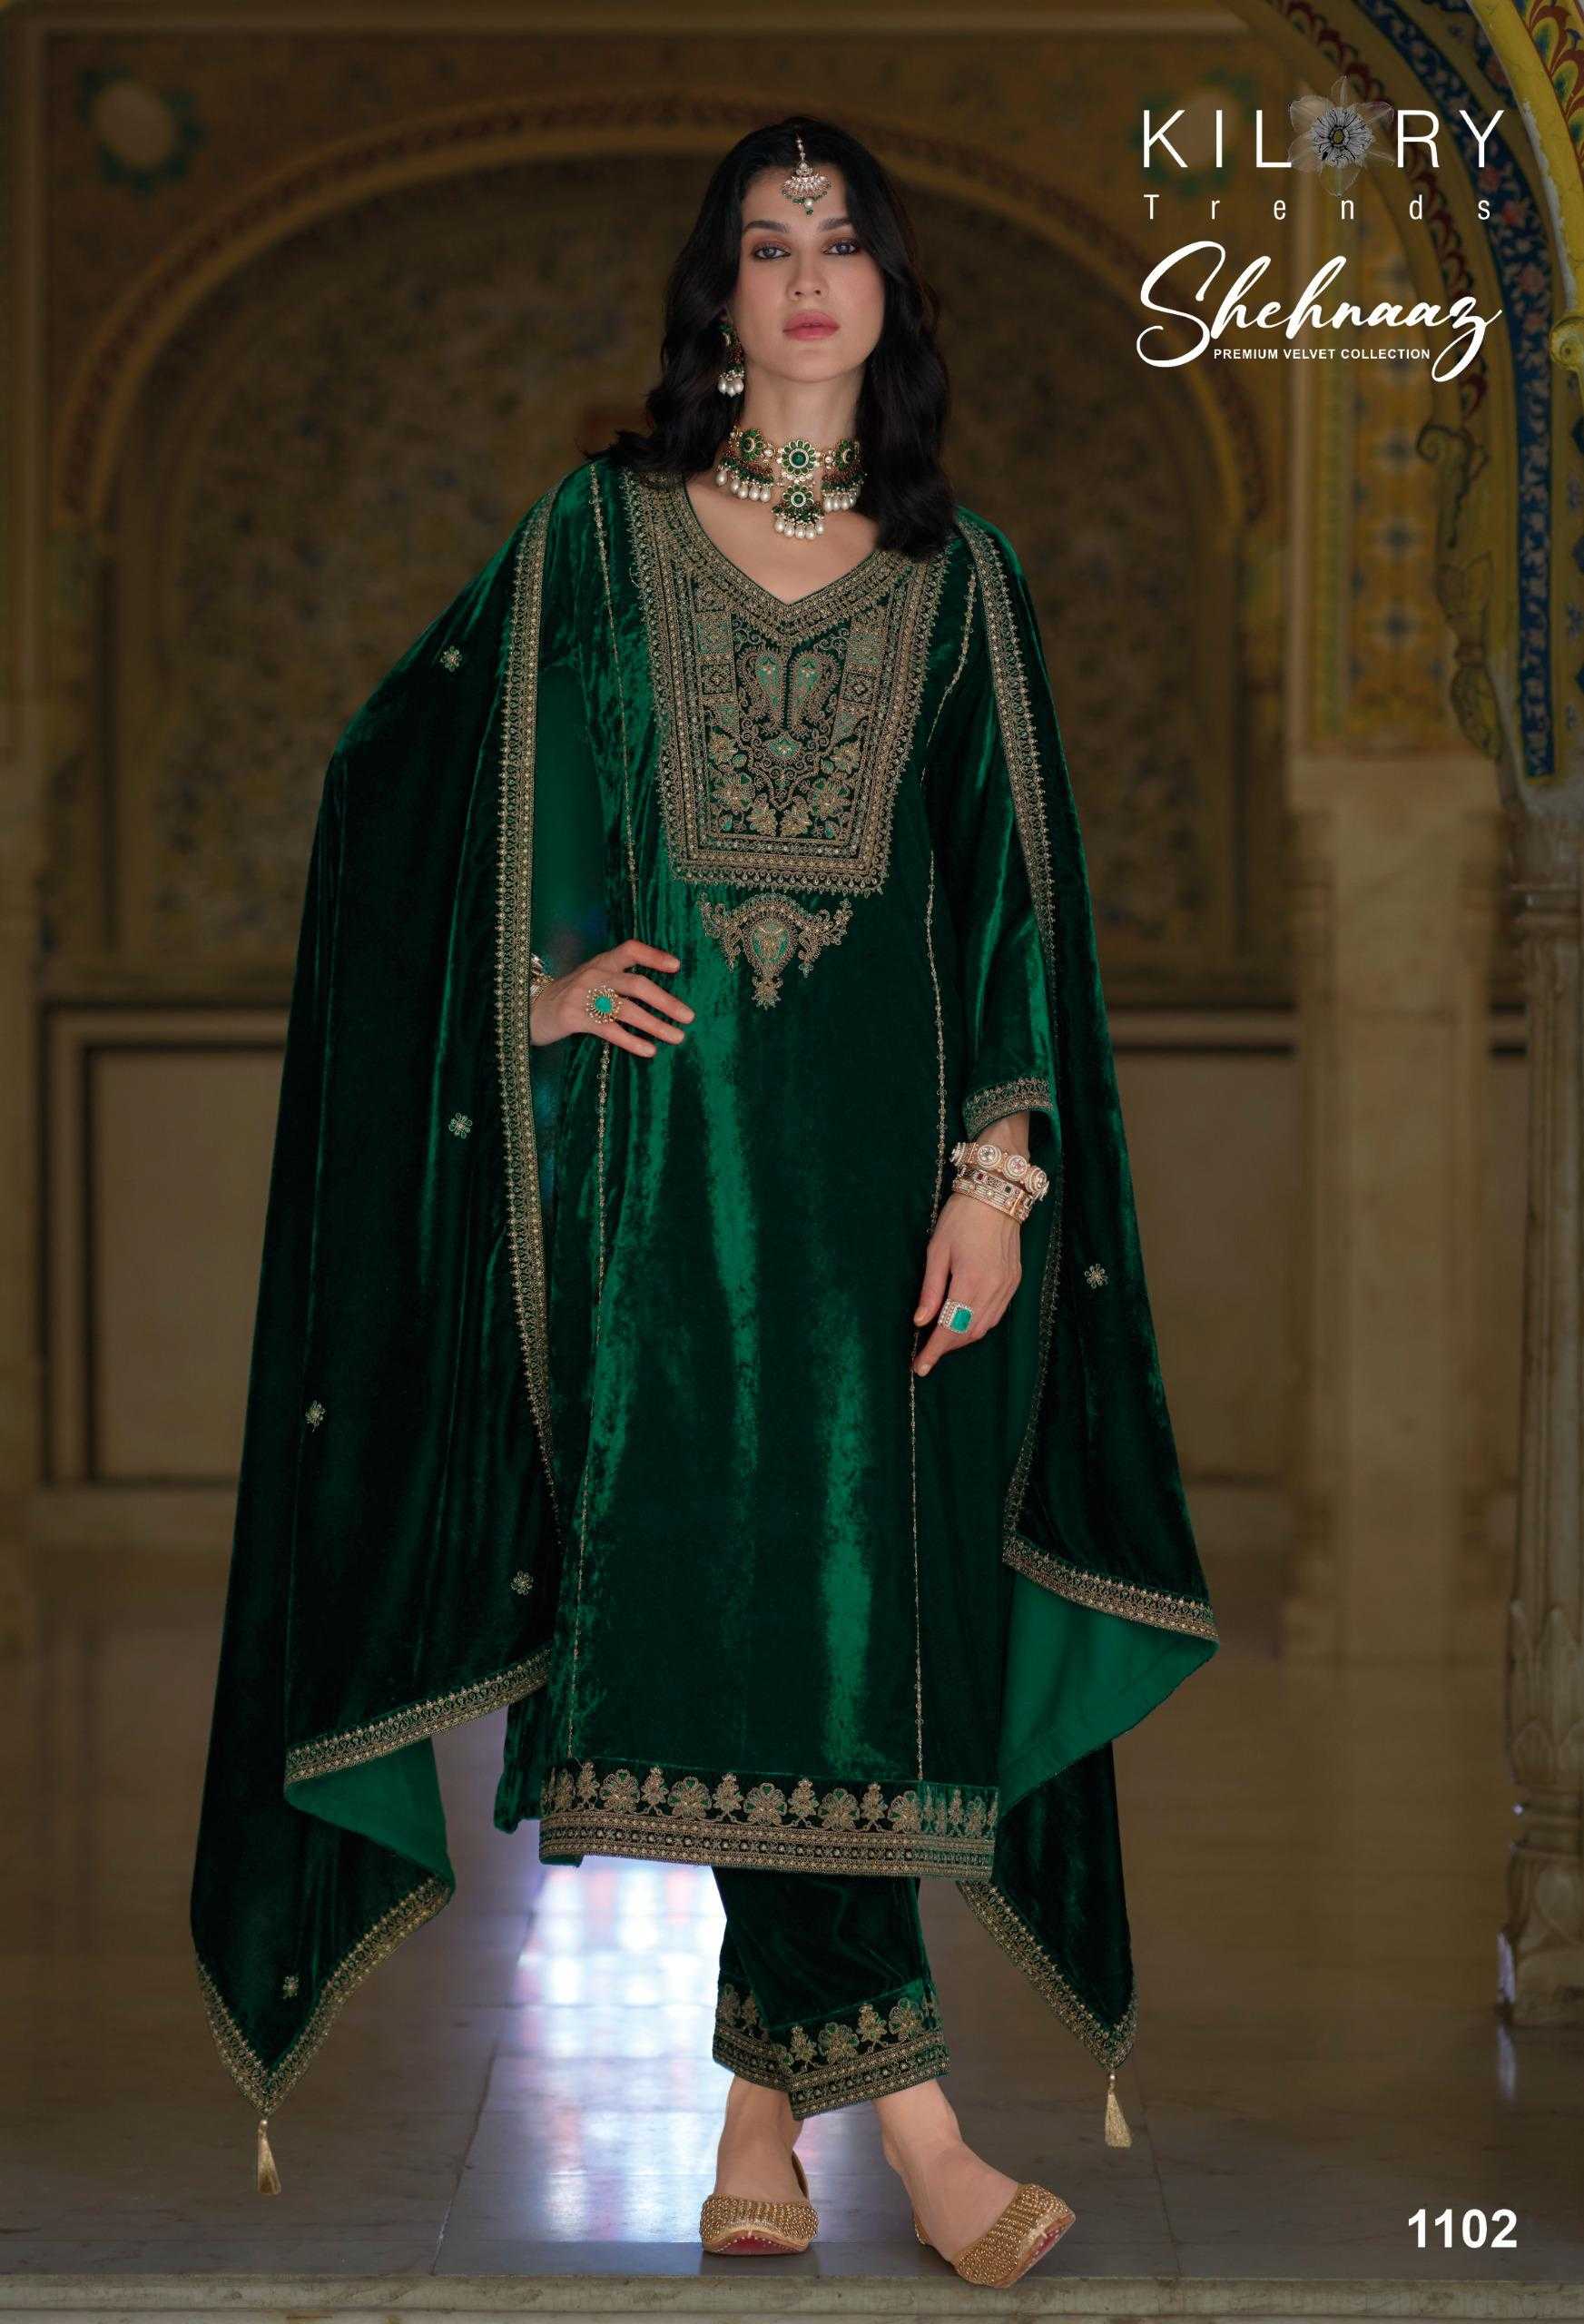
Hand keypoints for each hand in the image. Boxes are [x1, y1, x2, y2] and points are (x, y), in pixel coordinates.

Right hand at [529, 938, 693, 1053]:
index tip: (677, 966)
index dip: (654, 956)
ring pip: (626, 1009)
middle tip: (689, 1016)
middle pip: (636, 984)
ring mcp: (584, 996)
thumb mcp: (593, 978)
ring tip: (676, 1037)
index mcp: (602, 962)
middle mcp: (595, 975)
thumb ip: (618, 980)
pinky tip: (649, 1050)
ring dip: (655, 1024)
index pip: (630, 950)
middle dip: (665, 1001)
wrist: (531, 1009)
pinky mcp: (575, 1018)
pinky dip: (631, 1041)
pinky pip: (609, 1030)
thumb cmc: (571, 996)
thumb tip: (660, 996)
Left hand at [911, 1189, 1022, 1375]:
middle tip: (925, 1353)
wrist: (996, 1194)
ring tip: (941, 1340)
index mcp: (970, 1281)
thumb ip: (931, 1289)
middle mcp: (993, 1289)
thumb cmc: (961, 1218)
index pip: (949, 1328)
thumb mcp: (937, 1251)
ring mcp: (1008, 1286)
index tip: (919, 1367)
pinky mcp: (1015, 1281)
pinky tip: (964, 1322)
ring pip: (985, 1327)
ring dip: (962, 1338)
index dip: (934, 1351)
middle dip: (946, 1347)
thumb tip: (920, 1321)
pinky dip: (979, 1325)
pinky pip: (997, 1314)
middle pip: (968, 1333)